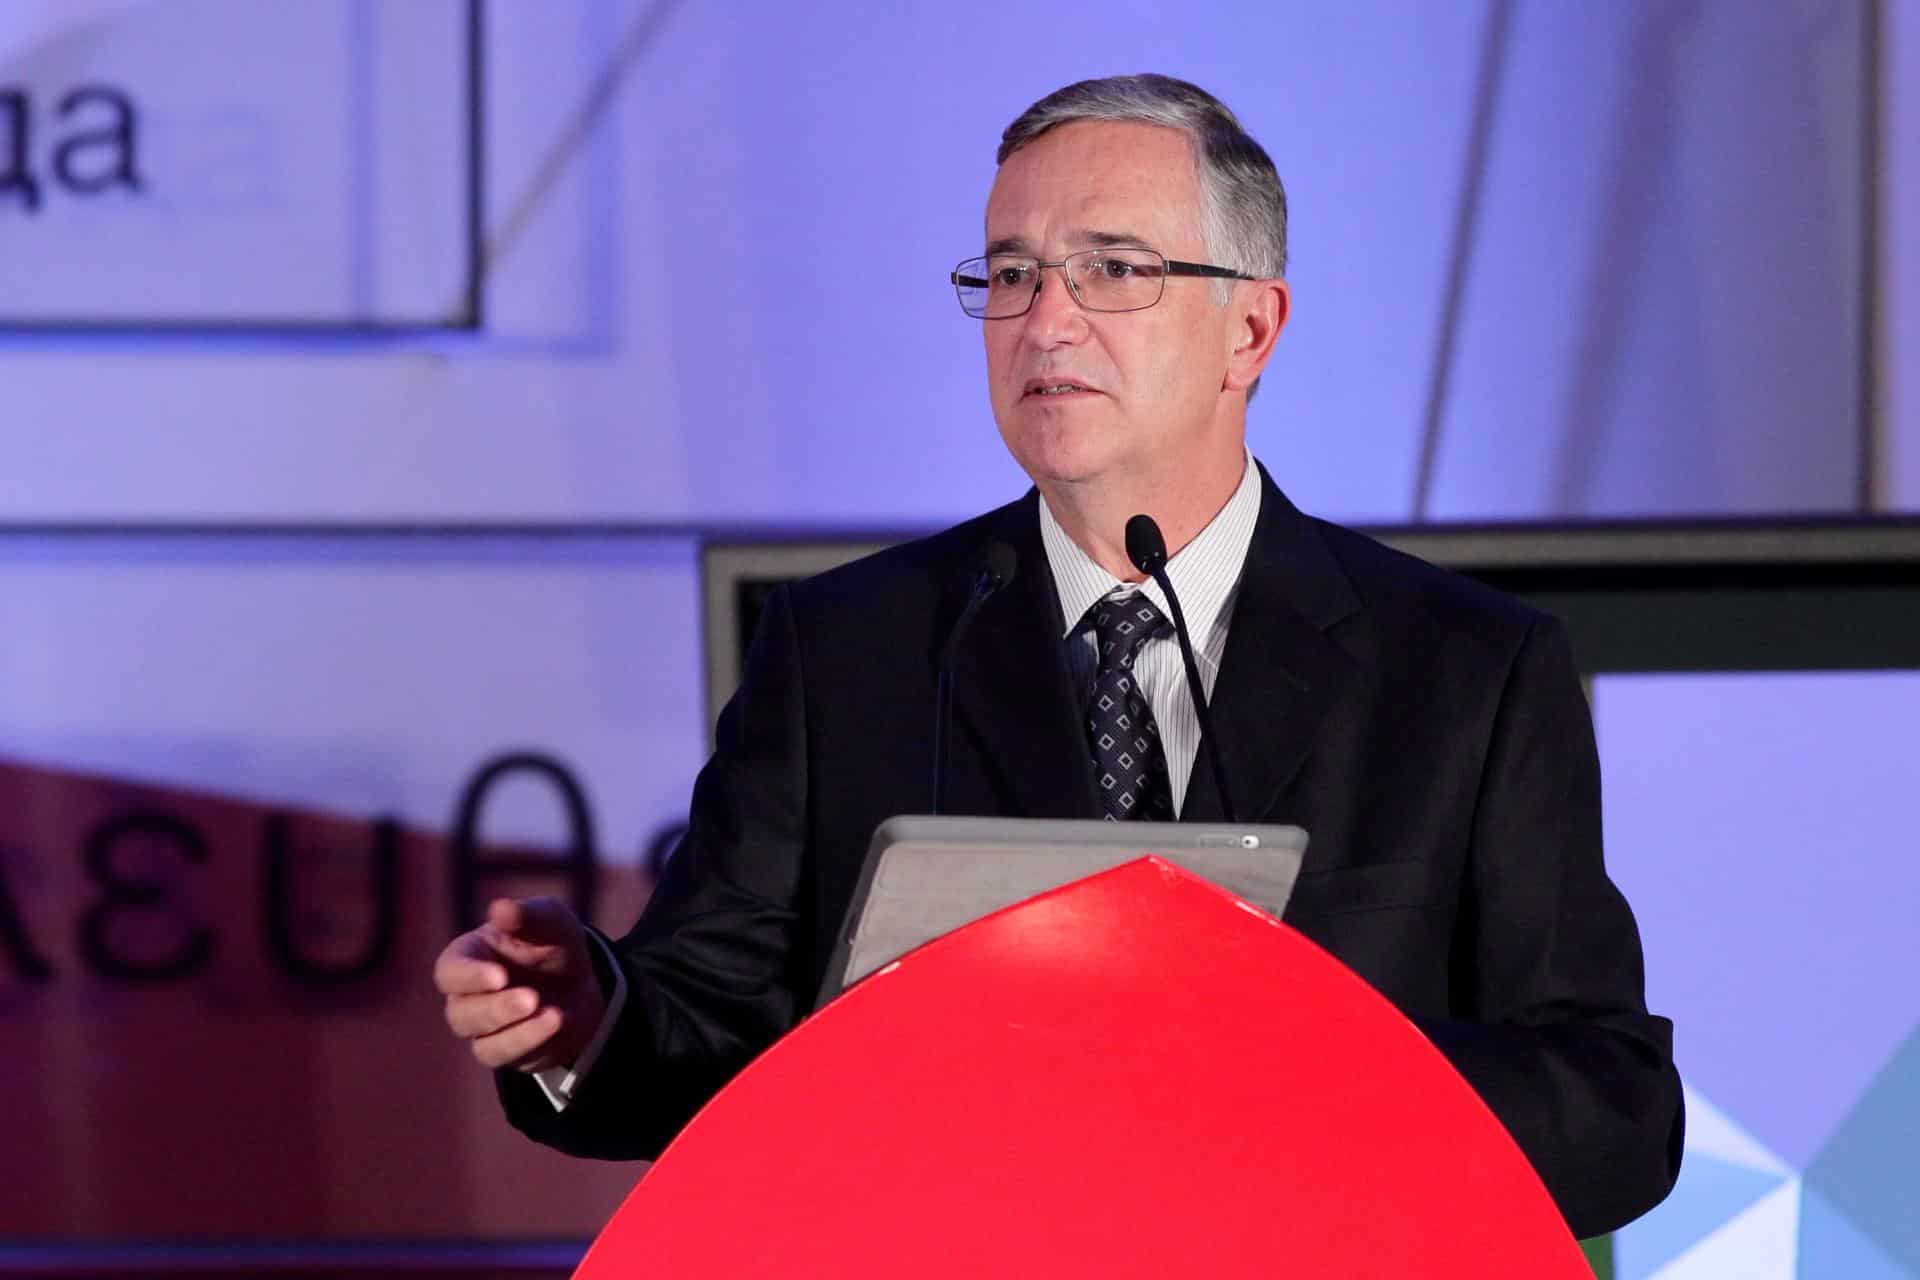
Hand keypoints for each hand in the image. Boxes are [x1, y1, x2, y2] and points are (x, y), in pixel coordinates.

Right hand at [434, 896, 607, 1072]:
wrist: (583, 982)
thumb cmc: (553, 943)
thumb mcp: (551, 921)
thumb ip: (527, 916)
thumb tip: (500, 908)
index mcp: (469, 957)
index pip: (450, 971)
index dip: (469, 976)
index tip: (499, 976)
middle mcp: (467, 997)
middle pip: (461, 1013)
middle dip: (496, 1008)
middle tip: (531, 998)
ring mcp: (484, 1029)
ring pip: (481, 1042)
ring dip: (516, 1031)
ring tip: (553, 1013)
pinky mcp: (505, 1052)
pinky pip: (505, 1057)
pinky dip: (531, 1042)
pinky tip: (558, 1023)